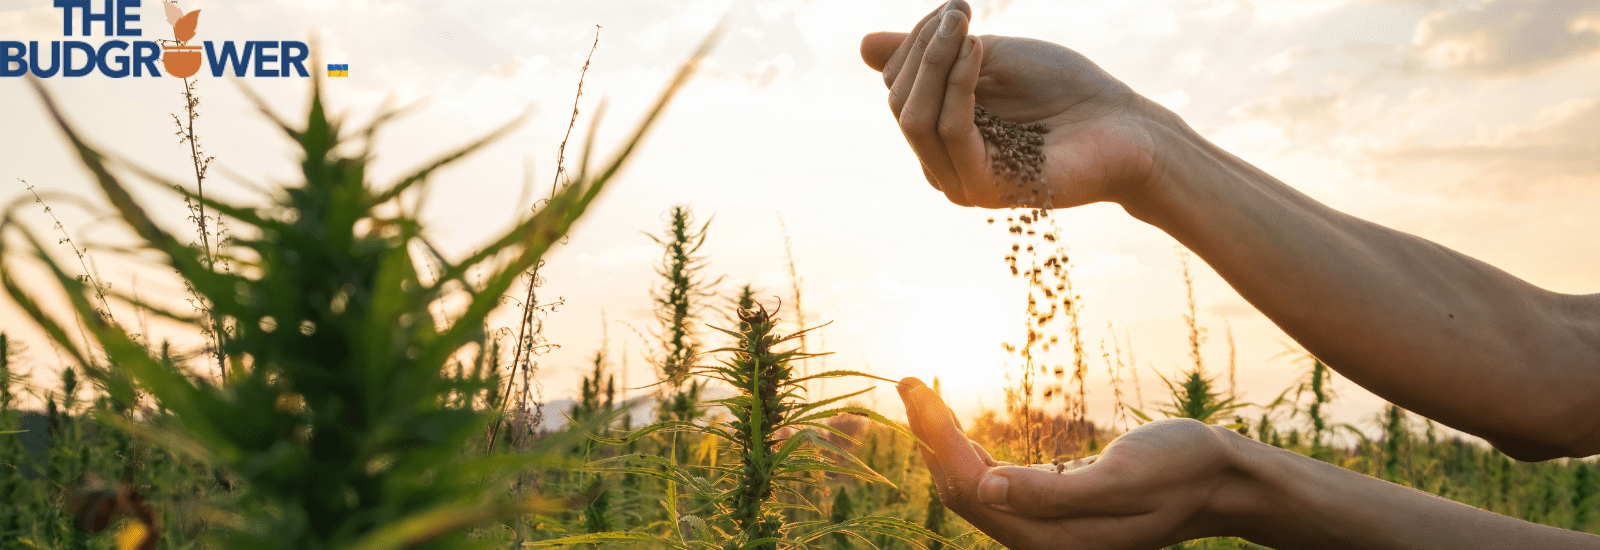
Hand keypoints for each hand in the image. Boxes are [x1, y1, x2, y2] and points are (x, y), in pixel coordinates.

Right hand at [861, 1, 1163, 208]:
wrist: (1124, 125)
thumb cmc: (1064, 90)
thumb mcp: (988, 57)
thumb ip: (931, 54)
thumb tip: (862, 45)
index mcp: (939, 131)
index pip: (897, 84)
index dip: (916, 39)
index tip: (954, 7)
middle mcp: (941, 162)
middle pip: (899, 100)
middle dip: (923, 48)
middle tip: (961, 10)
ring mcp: (958, 180)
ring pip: (915, 117)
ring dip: (936, 61)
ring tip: (966, 27)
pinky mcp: (983, 188)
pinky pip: (951, 131)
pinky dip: (958, 86)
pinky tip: (978, 52)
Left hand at [897, 377, 1250, 549]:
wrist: (1225, 482)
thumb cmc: (1184, 469)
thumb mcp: (1125, 476)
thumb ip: (1055, 492)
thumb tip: (987, 488)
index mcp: (1056, 537)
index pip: (971, 489)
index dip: (936, 440)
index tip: (913, 388)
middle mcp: (1044, 541)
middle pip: (963, 491)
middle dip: (930, 437)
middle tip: (906, 382)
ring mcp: (1047, 530)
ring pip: (974, 489)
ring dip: (943, 444)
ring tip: (918, 394)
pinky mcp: (1054, 513)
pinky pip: (995, 487)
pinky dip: (969, 454)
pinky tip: (955, 429)